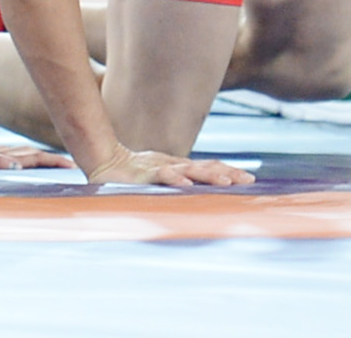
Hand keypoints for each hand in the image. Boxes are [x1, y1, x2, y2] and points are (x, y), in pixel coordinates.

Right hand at [84, 146, 253, 188]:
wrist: (100, 158)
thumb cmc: (127, 173)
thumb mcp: (155, 177)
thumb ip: (172, 183)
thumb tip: (191, 192)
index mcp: (176, 166)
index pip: (207, 166)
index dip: (227, 170)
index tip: (248, 177)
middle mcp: (172, 165)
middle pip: (205, 166)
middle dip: (228, 173)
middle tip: (250, 179)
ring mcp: (159, 167)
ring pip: (188, 170)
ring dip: (208, 176)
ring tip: (227, 182)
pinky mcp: (144, 173)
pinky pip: (161, 175)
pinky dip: (174, 179)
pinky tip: (187, 185)